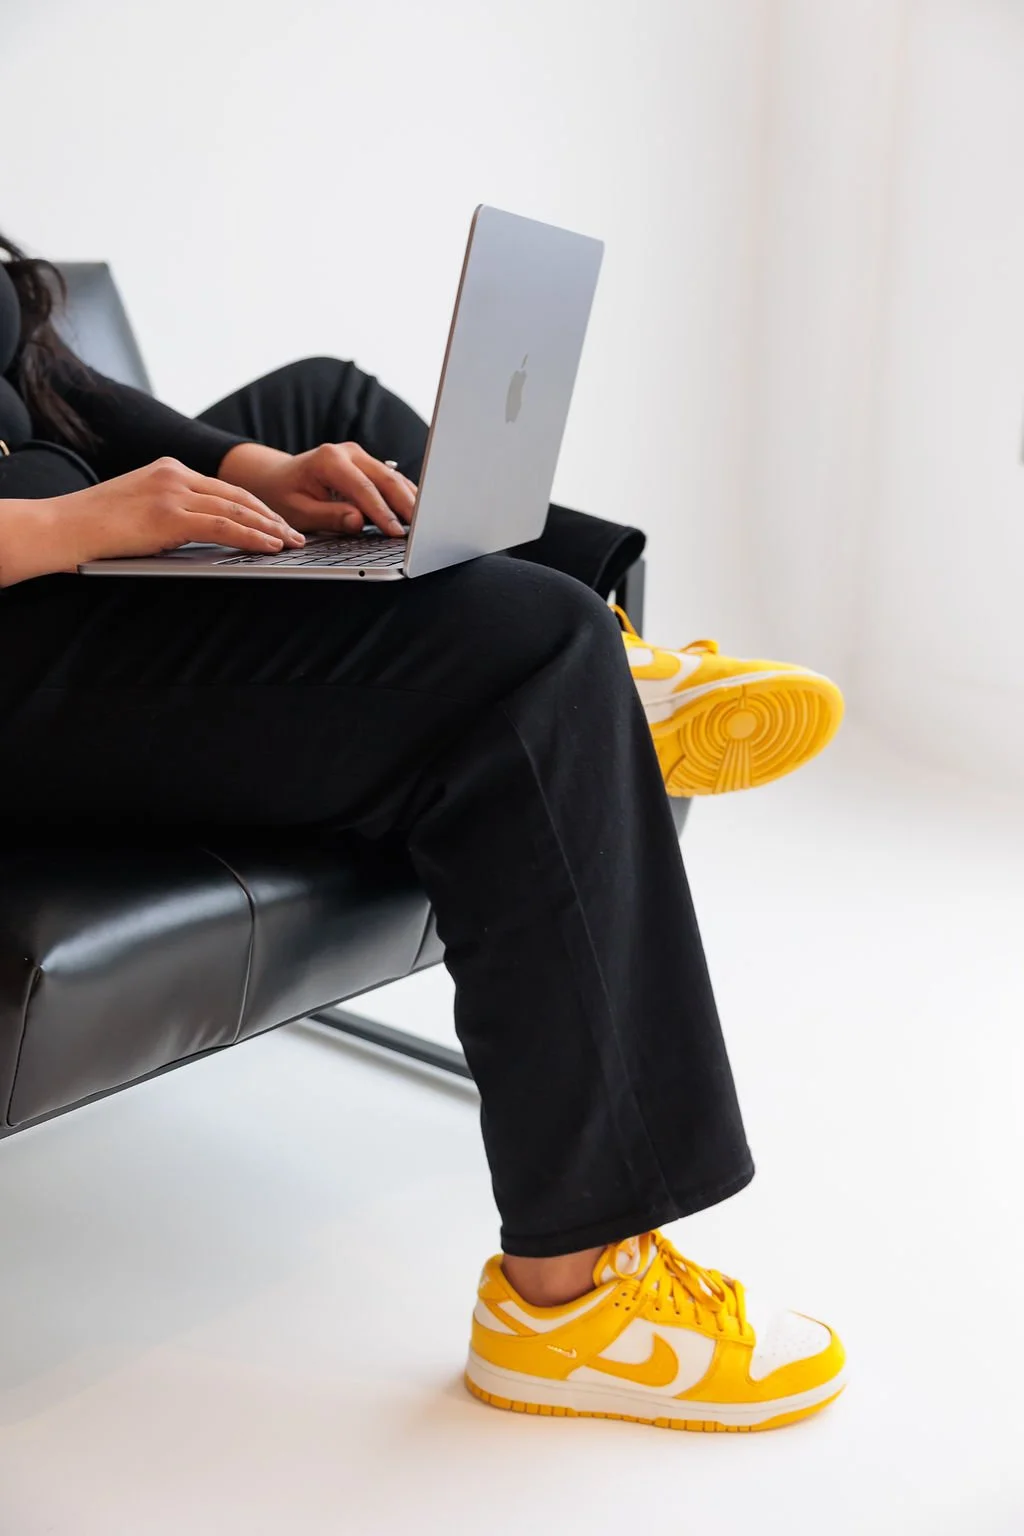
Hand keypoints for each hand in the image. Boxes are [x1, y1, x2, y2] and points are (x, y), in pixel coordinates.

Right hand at [0, 458, 304, 585]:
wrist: (65, 526)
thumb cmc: (97, 526)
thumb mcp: (140, 508)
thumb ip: (171, 511)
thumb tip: (202, 531)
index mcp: (169, 468)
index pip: (224, 487)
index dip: (255, 506)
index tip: (276, 521)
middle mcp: (175, 474)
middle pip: (236, 495)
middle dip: (270, 516)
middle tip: (295, 534)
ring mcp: (173, 492)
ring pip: (236, 509)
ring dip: (269, 528)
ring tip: (291, 543)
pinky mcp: (170, 515)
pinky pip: (224, 525)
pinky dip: (252, 536)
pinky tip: (270, 546)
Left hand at [219, 441, 416, 537]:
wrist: (275, 477)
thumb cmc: (284, 495)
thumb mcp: (299, 511)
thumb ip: (330, 516)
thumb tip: (359, 521)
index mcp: (329, 460)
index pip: (364, 489)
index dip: (382, 513)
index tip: (396, 533)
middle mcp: (348, 452)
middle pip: (386, 479)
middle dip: (405, 505)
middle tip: (422, 529)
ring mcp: (359, 455)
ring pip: (393, 478)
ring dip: (410, 500)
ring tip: (428, 523)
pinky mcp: (367, 464)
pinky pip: (391, 479)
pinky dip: (405, 495)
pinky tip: (418, 512)